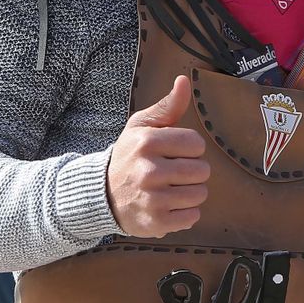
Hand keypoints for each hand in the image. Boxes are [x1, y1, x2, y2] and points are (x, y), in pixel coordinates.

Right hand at [106, 75, 208, 236]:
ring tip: (171, 189)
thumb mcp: (141, 127)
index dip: (190, 149)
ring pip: (200, 194)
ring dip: (191, 192)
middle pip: (202, 170)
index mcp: (147, 142)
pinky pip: (193, 216)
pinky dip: (186, 213)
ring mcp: (152, 199)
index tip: (175, 152)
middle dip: (192, 171)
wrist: (101, 194)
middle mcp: (149, 170)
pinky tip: (169, 205)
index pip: (196, 144)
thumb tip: (184, 80)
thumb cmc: (129, 156)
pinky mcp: (156, 222)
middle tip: (173, 173)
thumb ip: (167, 106)